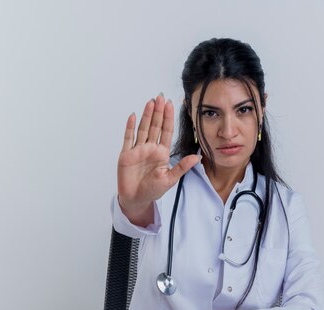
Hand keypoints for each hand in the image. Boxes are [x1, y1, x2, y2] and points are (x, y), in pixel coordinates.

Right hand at [118, 94, 199, 225]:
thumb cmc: (153, 190)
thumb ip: (182, 167)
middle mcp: (150, 148)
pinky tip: (134, 116)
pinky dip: (130, 127)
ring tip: (150, 102)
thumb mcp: (170, 179)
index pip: (166, 131)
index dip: (168, 118)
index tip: (171, 105)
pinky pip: (128, 138)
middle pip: (155, 126)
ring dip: (146, 116)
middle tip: (161, 97)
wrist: (136, 199)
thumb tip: (197, 157)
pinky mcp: (126, 154)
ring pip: (143, 129)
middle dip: (158, 112)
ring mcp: (138, 150)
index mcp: (162, 153)